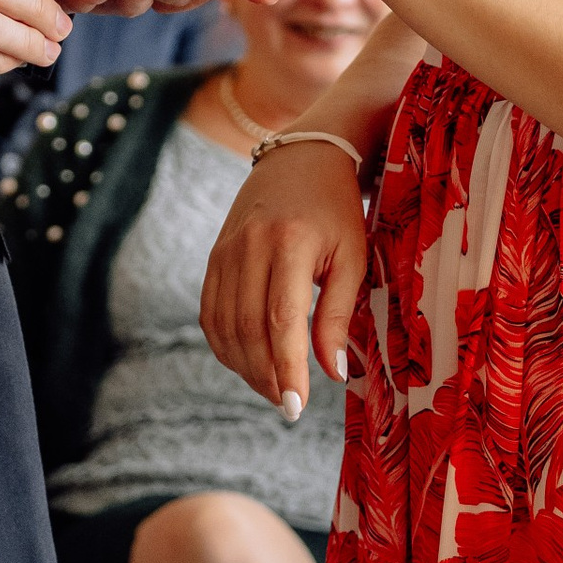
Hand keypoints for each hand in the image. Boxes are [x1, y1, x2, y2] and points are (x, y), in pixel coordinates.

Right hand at [200, 137, 371, 417]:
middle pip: (247, 329)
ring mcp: (225, 250)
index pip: (280, 320)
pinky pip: (210, 312)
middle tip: (290, 405)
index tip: (296, 406)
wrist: (303, 156)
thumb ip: (337, 315)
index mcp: (288, 243)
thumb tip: (333, 373)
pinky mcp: (214, 256)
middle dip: (266, 376)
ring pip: (224, 326)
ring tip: (273, 387)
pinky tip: (249, 361)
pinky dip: (225, 345)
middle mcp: (248, 246)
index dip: (286, 368)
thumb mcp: (352, 257)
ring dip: (244, 367)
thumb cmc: (337, 210)